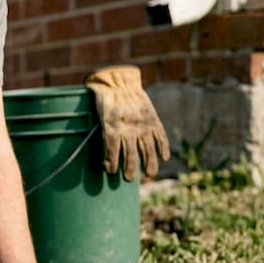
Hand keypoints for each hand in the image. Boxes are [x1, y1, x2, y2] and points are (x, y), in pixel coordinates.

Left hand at [84, 65, 169, 180]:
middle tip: (129, 179)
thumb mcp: (99, 118)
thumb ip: (104, 134)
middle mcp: (128, 129)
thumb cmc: (105, 102)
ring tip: (150, 174)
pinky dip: (163, 147)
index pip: (112, 150)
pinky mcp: (152, 120)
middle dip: (130, 169)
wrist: (120, 83)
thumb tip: (104, 156)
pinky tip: (164, 158)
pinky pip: (160, 137)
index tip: (110, 171)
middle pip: (130, 154)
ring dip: (149, 163)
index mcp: (111, 127)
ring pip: (147, 149)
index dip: (111, 162)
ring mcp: (142, 125)